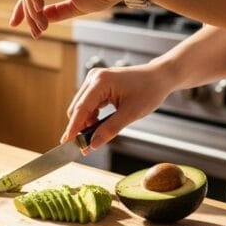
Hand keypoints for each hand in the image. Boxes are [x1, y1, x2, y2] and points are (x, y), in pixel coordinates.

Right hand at [62, 63, 177, 150]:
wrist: (159, 77)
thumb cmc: (149, 91)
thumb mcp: (131, 113)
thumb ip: (110, 129)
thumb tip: (93, 145)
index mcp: (100, 82)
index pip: (81, 108)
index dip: (73, 127)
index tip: (66, 143)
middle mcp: (94, 78)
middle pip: (77, 108)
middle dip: (79, 128)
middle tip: (84, 147)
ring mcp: (95, 80)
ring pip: (81, 107)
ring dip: (86, 123)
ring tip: (94, 138)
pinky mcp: (98, 85)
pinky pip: (88, 104)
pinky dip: (92, 117)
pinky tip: (99, 126)